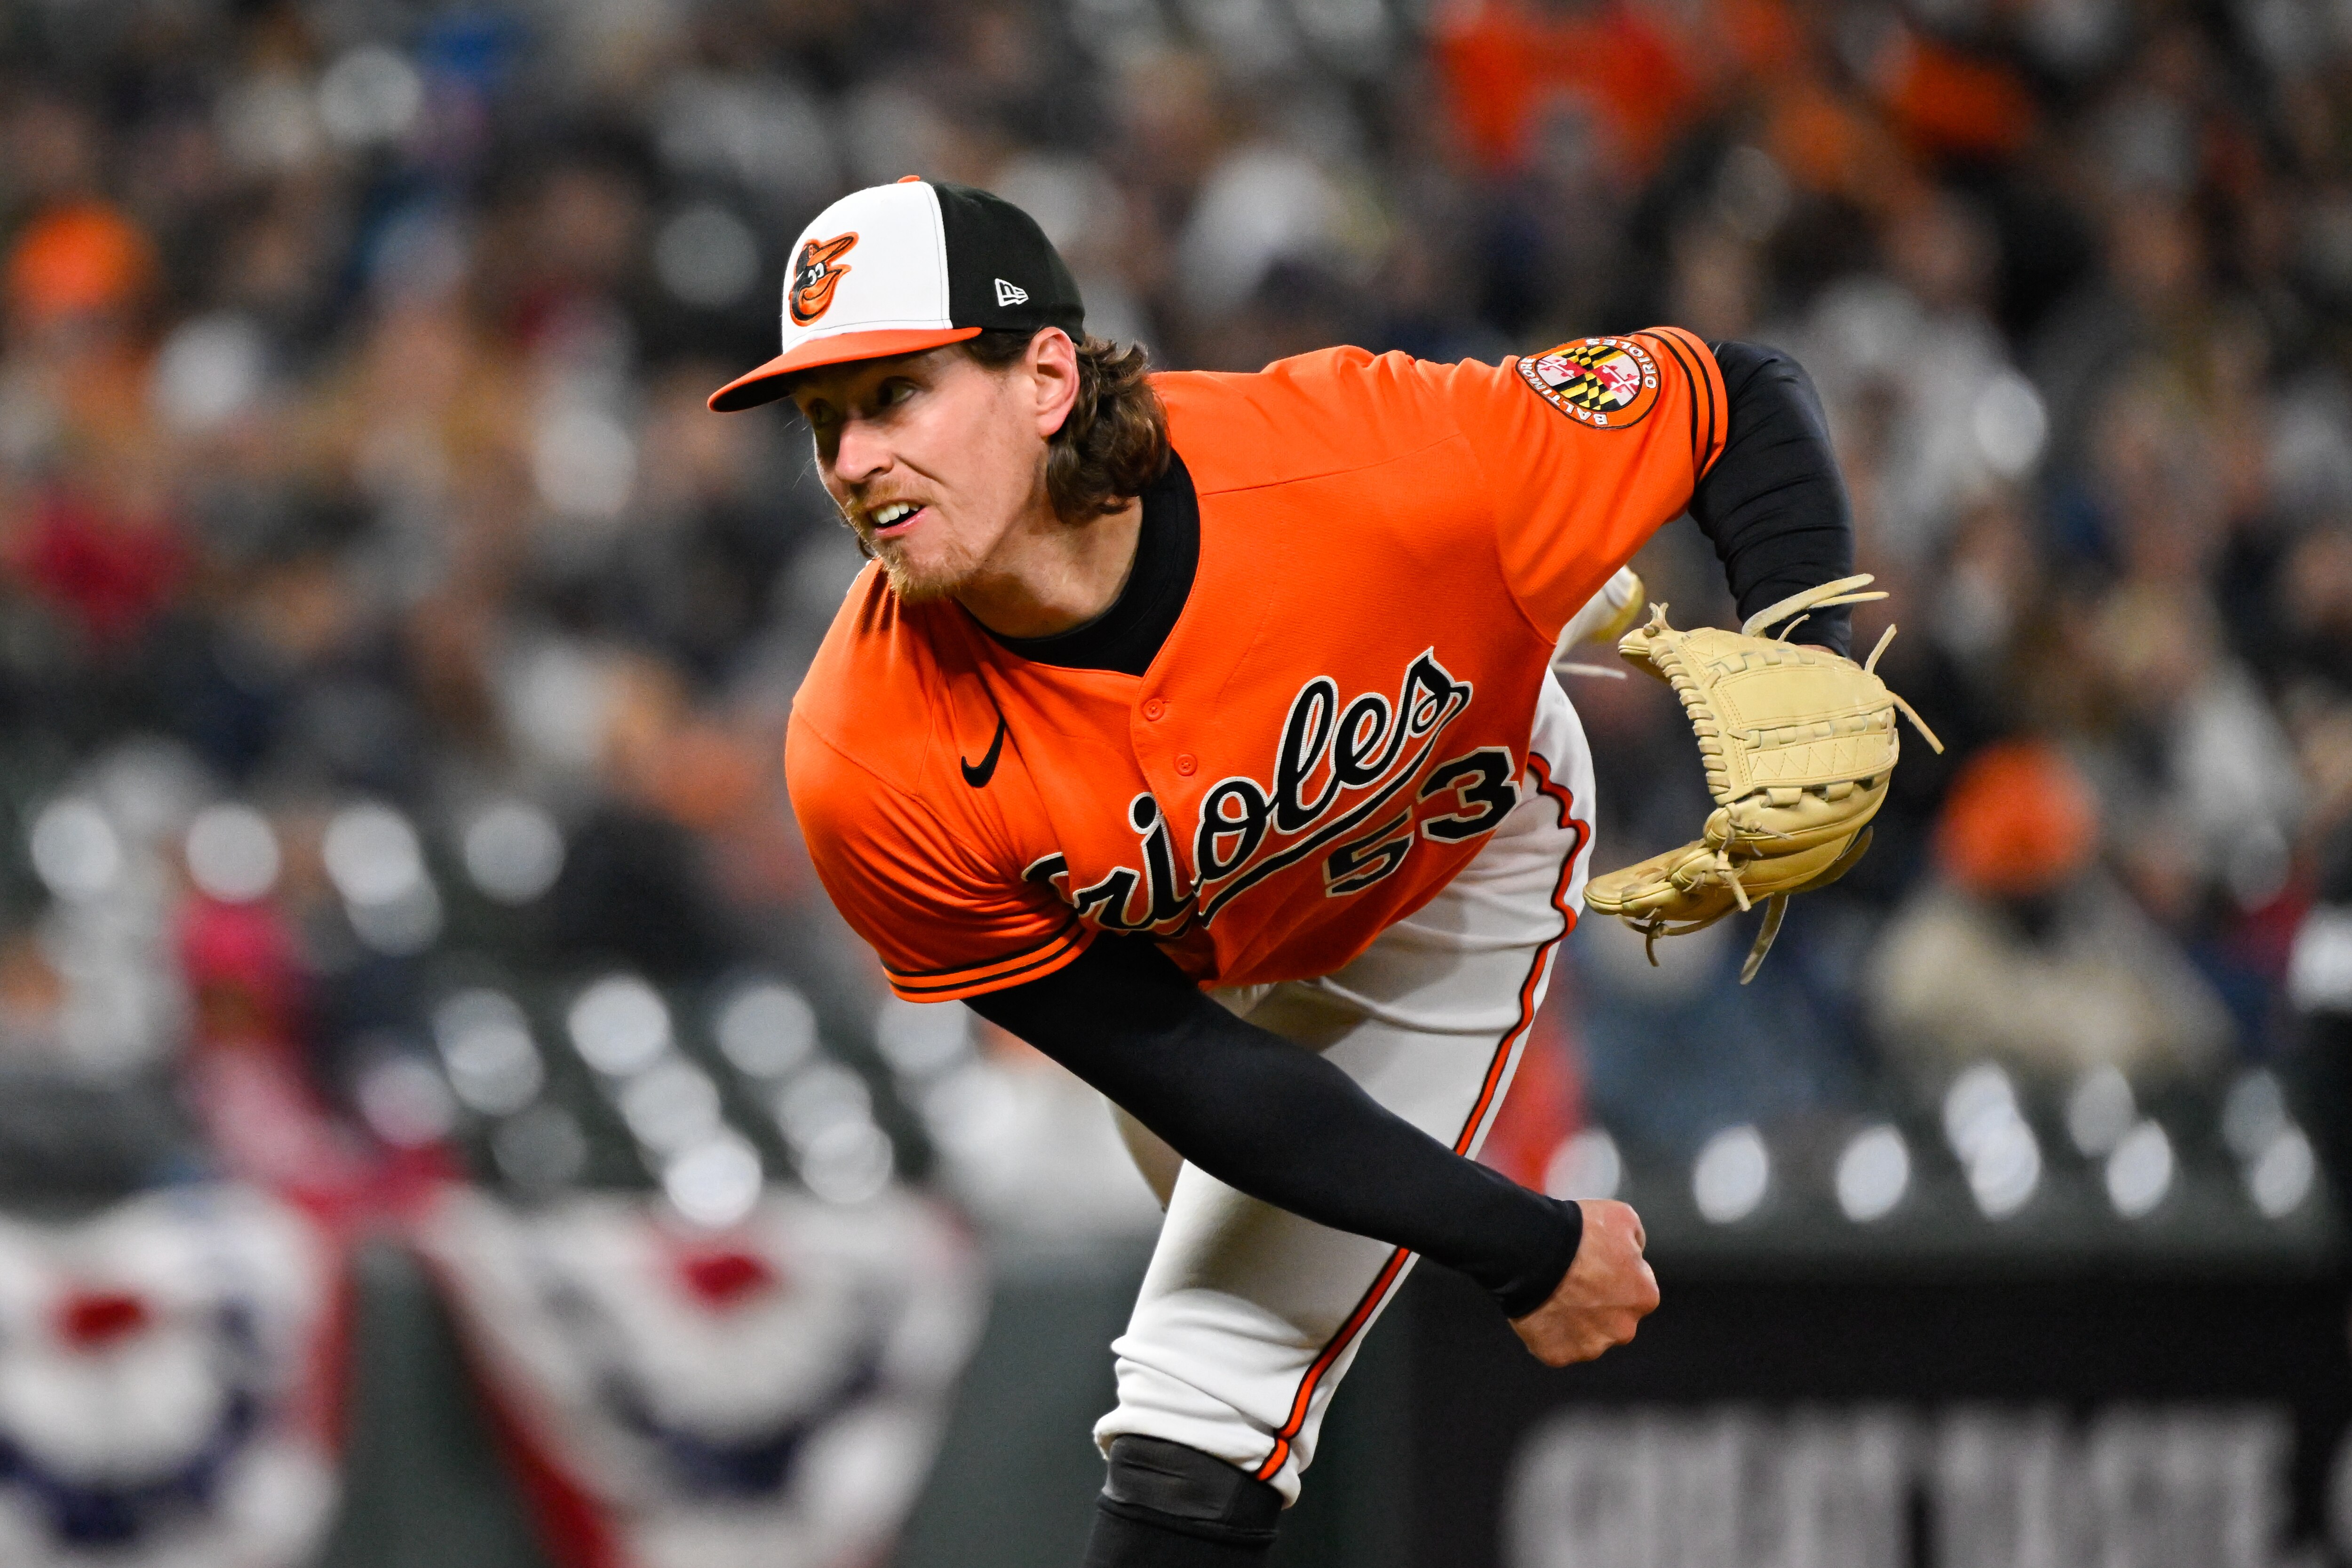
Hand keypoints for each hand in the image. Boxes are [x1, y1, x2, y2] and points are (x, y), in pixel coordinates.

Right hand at [1508, 1200, 1659, 1366]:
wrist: (1533, 1251)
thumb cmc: (1579, 1231)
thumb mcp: (1623, 1218)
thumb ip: (1637, 1242)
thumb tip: (1635, 1254)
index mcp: (1644, 1297)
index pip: (1634, 1289)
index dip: (1612, 1274)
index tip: (1592, 1263)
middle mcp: (1624, 1329)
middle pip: (1612, 1318)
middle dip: (1597, 1303)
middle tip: (1571, 1279)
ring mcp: (1590, 1347)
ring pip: (1585, 1335)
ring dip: (1574, 1319)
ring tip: (1552, 1293)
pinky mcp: (1559, 1355)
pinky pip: (1556, 1346)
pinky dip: (1548, 1332)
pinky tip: (1539, 1309)